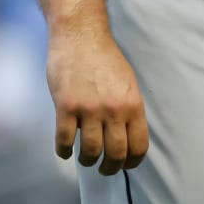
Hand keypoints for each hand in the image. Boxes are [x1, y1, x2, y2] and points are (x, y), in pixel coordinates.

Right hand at [46, 23, 149, 175]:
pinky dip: (64, 151)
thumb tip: (127, 134)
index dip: (133, 162)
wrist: (80, 35)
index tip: (126, 165)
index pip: (139, 145)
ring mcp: (89, 110)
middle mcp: (114, 110)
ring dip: (88, 161)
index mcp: (133, 104)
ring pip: (91, 152)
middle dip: (110, 168)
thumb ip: (128, 108)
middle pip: (116, 154)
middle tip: (105, 168)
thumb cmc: (104, 57)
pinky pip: (65, 141)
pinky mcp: (66, 107)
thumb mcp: (127, 82)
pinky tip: (65, 150)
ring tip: (86, 159)